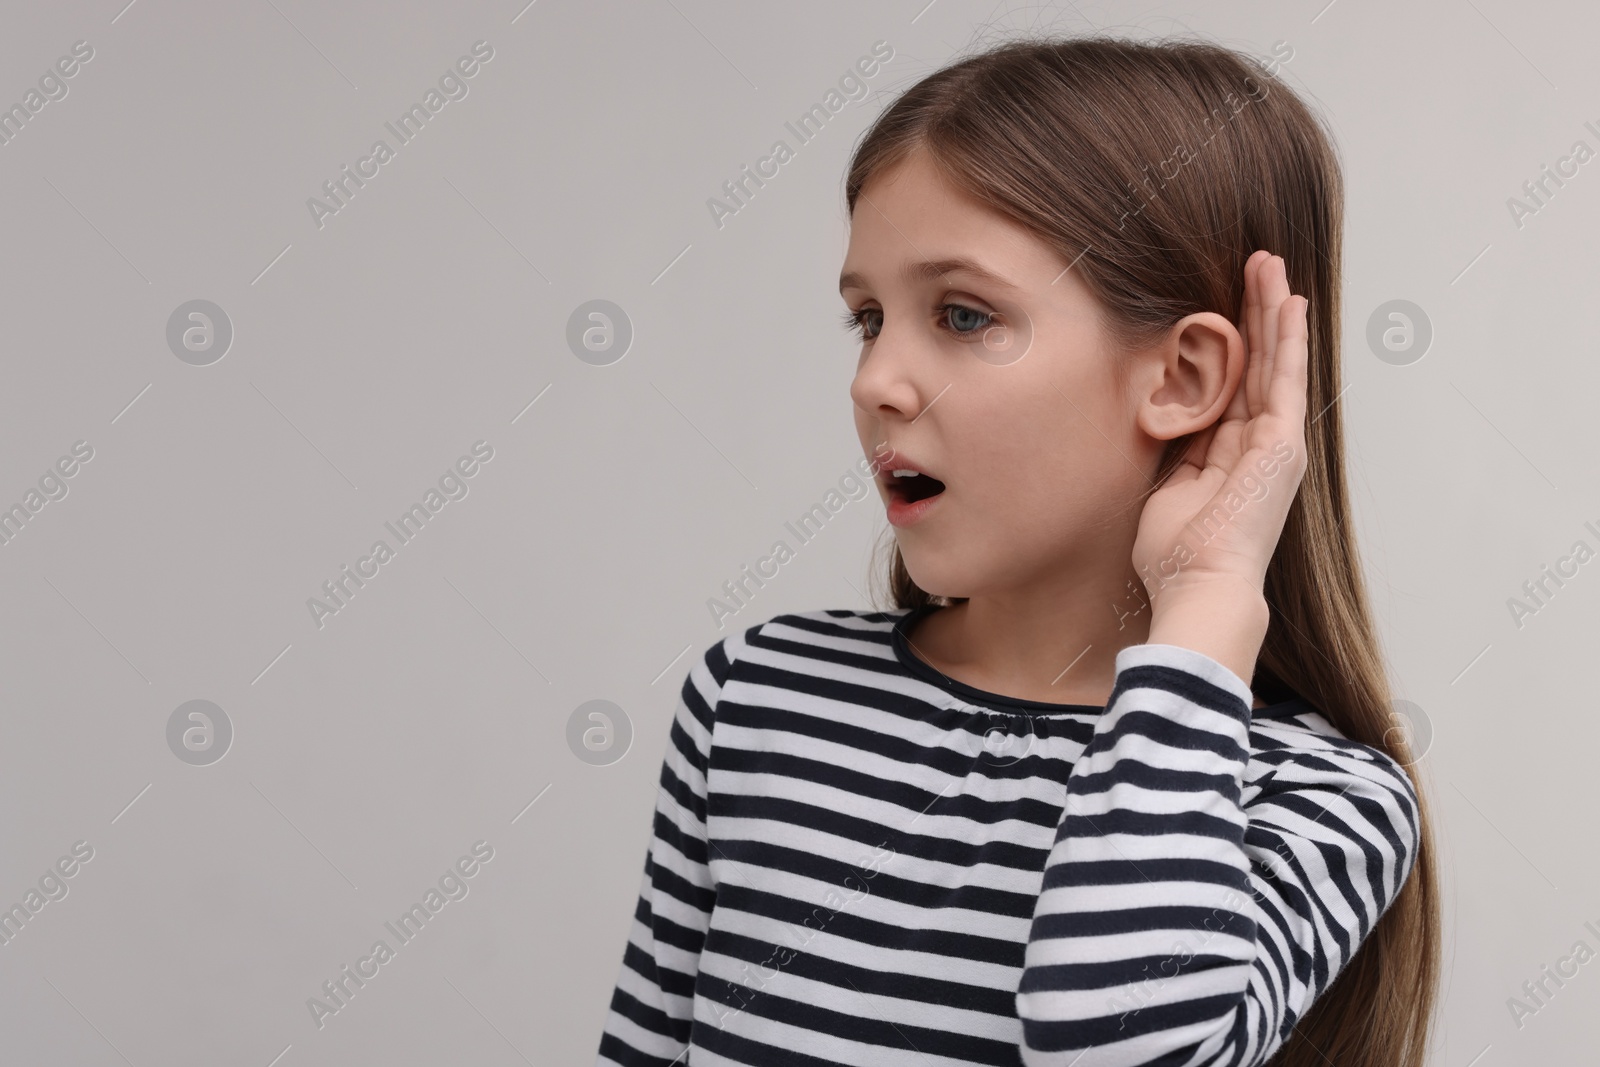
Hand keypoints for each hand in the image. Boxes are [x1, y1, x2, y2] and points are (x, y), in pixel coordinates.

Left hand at [1133, 252, 1309, 681]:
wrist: (1200, 586)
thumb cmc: (1176, 554)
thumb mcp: (1166, 487)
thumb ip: (1171, 450)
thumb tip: (1157, 416)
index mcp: (1230, 456)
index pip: (1231, 386)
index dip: (1230, 343)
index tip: (1221, 304)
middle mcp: (1259, 445)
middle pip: (1257, 364)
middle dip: (1256, 312)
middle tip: (1255, 262)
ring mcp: (1275, 443)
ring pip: (1274, 360)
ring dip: (1272, 309)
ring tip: (1271, 263)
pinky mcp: (1282, 443)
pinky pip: (1285, 379)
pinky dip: (1288, 339)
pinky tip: (1291, 302)